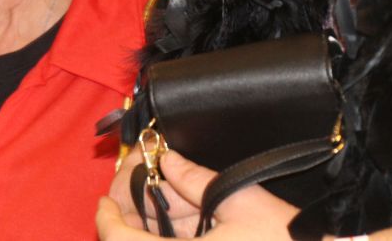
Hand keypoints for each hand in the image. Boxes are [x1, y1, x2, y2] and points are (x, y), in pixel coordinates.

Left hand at [97, 151, 298, 239]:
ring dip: (149, 229)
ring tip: (158, 196)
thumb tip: (167, 160)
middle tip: (135, 188)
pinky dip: (171, 238)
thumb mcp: (238, 199)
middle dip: (129, 218)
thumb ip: (193, 178)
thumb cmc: (288, 238)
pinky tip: (181, 218)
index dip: (107, 219)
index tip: (103, 201)